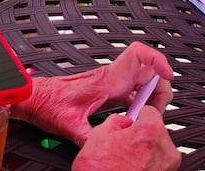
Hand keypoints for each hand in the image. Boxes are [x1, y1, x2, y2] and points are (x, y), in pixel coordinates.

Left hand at [12, 42, 172, 145]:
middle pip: (148, 70)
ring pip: (142, 80)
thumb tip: (106, 149)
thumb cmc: (49, 104)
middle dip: (160, 88)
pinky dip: (140, 101)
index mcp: (107, 81)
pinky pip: (132, 89)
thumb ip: (91, 138)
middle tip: (157, 109)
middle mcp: (111, 77)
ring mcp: (110, 82)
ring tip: (147, 115)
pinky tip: (135, 116)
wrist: (35, 97)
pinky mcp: (107, 89)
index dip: (158, 60)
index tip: (168, 75)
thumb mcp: (70, 126)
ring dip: (151, 95)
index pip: (138, 56)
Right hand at [72, 107, 180, 170]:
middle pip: (156, 131)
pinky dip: (145, 166)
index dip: (137, 116)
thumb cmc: (100, 170)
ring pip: (157, 150)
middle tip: (123, 145)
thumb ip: (118, 120)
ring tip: (124, 160)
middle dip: (141, 135)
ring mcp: (167, 168)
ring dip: (144, 152)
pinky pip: (156, 165)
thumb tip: (123, 121)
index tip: (132, 122)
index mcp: (151, 131)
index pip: (150, 111)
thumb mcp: (100, 133)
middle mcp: (165, 150)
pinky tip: (129, 169)